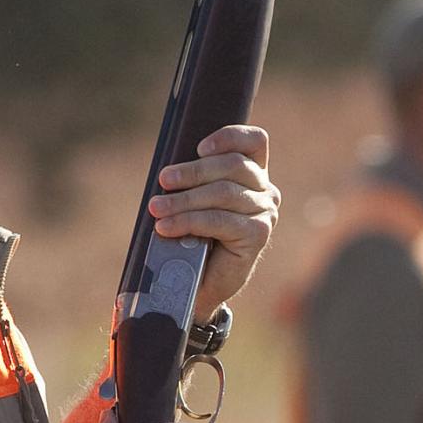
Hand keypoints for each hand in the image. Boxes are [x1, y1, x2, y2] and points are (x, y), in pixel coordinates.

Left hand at [150, 124, 279, 318]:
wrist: (196, 285)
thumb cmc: (191, 237)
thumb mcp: (192, 201)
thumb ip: (193, 180)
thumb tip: (170, 171)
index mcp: (253, 174)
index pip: (255, 141)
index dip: (229, 137)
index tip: (199, 147)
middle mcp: (265, 191)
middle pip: (233, 165)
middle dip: (193, 172)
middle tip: (164, 180)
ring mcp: (265, 213)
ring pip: (223, 193)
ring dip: (185, 200)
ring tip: (157, 209)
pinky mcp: (258, 235)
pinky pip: (221, 220)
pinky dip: (190, 221)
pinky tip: (168, 227)